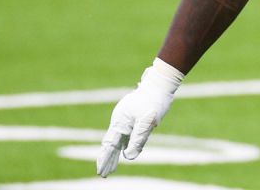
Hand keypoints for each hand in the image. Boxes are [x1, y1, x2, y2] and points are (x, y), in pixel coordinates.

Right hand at [96, 59, 183, 176]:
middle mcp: (120, 120)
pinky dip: (123, 145)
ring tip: (111, 168)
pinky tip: (123, 152)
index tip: (101, 171)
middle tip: (103, 174)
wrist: (159, 84)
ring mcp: (125, 118)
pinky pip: (125, 134)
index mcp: (120, 121)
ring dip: (114, 154)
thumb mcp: (147, 122)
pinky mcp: (132, 117)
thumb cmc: (154, 101)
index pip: (109, 145)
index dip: (105, 159)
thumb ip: (138, 139)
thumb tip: (129, 157)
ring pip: (118, 140)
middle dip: (107, 159)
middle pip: (111, 144)